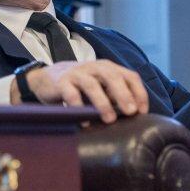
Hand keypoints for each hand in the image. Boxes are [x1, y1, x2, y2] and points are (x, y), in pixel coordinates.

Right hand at [11, 60, 148, 123]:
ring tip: (110, 119)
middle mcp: (95, 68)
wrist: (48, 78)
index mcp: (109, 68)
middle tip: (130, 112)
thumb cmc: (81, 86)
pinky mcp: (62, 82)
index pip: (130, 76)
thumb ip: (115, 96)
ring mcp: (78, 73)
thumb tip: (134, 115)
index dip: (139, 92)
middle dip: (123, 94)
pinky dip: (78, 107)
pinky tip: (84, 122)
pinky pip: (71, 94)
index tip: (142, 111)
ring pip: (92, 84)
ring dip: (103, 102)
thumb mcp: (101, 86)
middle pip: (113, 77)